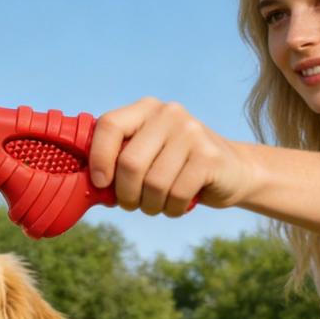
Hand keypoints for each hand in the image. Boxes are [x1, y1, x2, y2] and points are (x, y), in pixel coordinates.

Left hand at [88, 98, 251, 215]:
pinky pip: (176, 195)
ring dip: (150, 206)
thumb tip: (85, 185)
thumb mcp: (149, 155)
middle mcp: (169, 114)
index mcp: (147, 109)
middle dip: (126, 195)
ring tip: (158, 205)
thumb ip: (120, 161)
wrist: (235, 171)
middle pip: (129, 163)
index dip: (98, 159)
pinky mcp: (209, 157)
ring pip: (153, 184)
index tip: (100, 184)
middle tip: (133, 204)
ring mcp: (192, 133)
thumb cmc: (179, 169)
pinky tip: (178, 205)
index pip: (109, 125)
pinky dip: (172, 210)